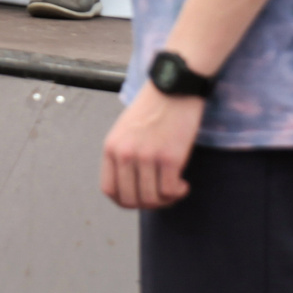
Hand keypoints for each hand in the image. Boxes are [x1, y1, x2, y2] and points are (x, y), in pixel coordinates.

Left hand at [100, 88, 204, 209]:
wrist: (174, 88)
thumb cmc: (152, 109)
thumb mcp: (125, 131)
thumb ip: (123, 155)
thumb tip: (130, 186)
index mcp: (111, 148)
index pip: (110, 190)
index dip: (126, 201)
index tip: (141, 198)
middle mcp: (125, 154)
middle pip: (131, 199)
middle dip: (148, 204)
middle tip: (162, 196)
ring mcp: (146, 157)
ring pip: (152, 199)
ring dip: (166, 200)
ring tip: (175, 188)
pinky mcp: (170, 157)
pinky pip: (170, 191)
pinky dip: (178, 193)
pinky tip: (183, 184)